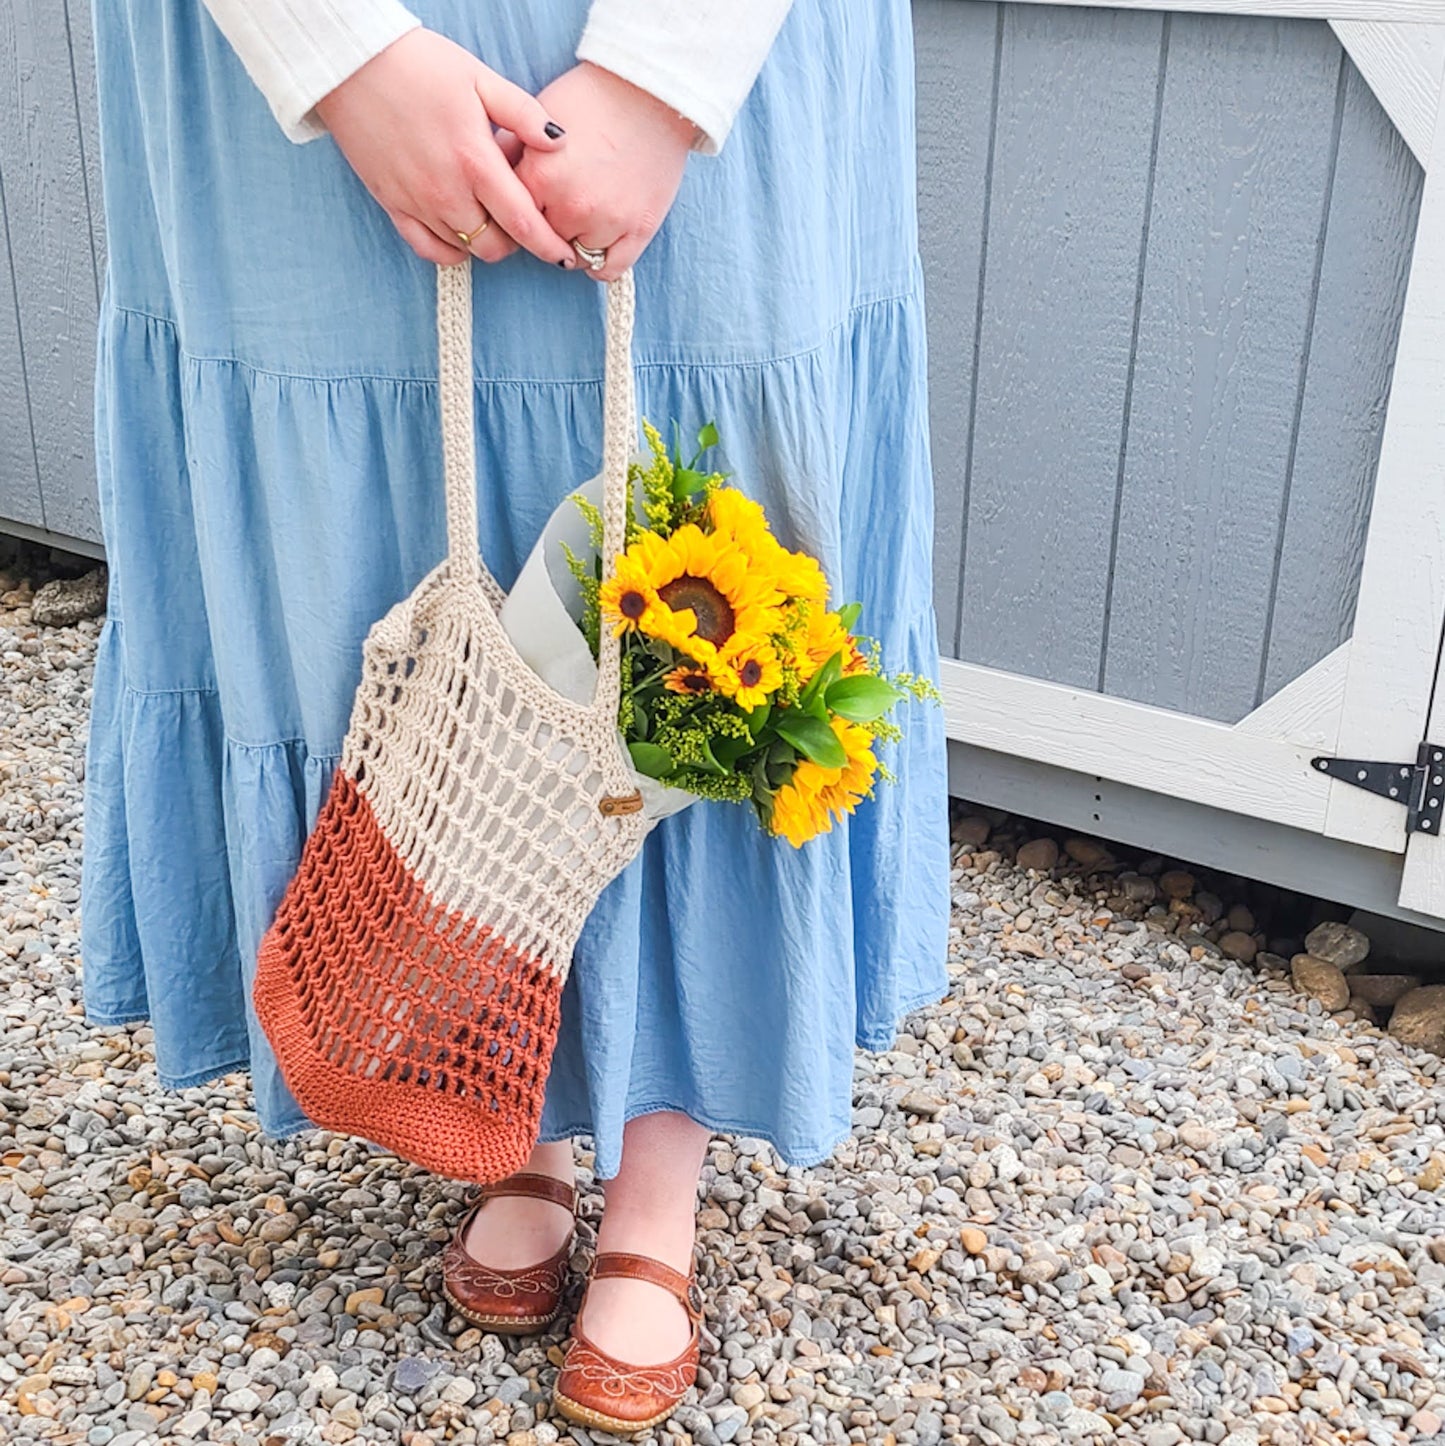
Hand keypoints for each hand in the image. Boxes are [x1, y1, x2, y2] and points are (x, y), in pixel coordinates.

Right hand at [314, 29, 579, 267]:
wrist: (352, 63)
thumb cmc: (419, 64)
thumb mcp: (480, 78)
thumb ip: (524, 114)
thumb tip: (560, 142)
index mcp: (474, 161)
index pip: (523, 222)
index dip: (549, 246)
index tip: (565, 256)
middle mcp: (446, 192)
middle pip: (495, 246)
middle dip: (518, 242)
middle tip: (521, 219)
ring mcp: (417, 203)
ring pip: (465, 250)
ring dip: (485, 241)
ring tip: (489, 211)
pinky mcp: (392, 205)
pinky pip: (428, 249)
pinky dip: (451, 250)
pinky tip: (461, 232)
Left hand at [512, 62, 697, 281]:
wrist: (650, 94)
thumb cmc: (593, 99)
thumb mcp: (540, 114)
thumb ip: (510, 149)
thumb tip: (487, 177)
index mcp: (539, 177)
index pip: (512, 217)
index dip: (518, 210)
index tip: (525, 207)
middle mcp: (570, 205)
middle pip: (542, 241)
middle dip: (546, 226)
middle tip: (557, 209)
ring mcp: (606, 222)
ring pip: (574, 258)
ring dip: (574, 243)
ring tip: (582, 219)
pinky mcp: (637, 230)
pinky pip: (608, 270)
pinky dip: (601, 265)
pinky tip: (599, 246)